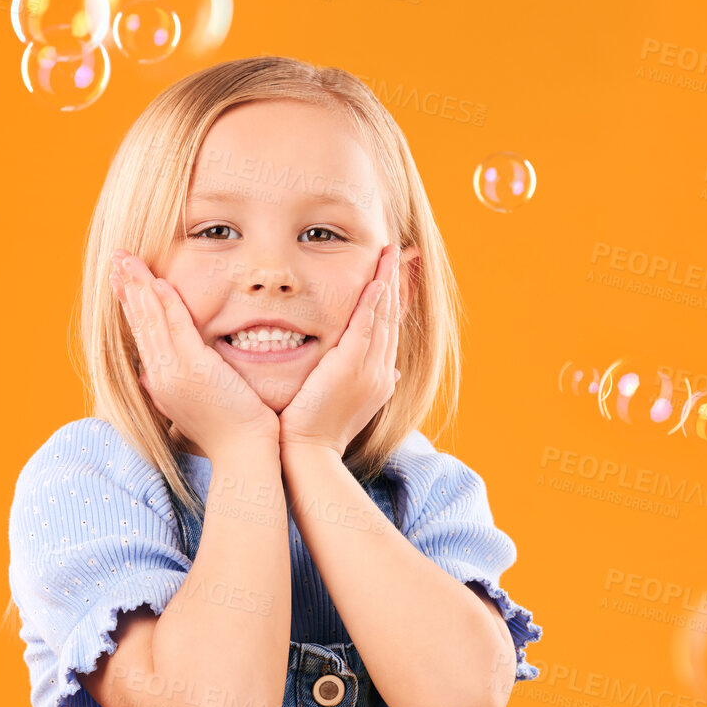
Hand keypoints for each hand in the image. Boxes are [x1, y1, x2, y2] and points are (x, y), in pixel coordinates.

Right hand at [110, 249, 279, 454]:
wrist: (242, 453)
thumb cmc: (226, 431)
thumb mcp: (189, 407)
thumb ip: (167, 389)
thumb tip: (147, 378)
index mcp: (159, 383)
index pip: (140, 335)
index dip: (129, 305)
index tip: (120, 281)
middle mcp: (160, 376)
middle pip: (138, 323)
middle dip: (126, 288)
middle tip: (116, 258)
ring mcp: (174, 372)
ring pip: (151, 322)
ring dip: (139, 287)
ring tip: (127, 261)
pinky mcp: (195, 370)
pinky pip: (177, 329)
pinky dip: (165, 304)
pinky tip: (159, 283)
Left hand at [279, 244, 403, 454]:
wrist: (310, 454)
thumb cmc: (318, 432)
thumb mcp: (347, 404)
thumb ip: (365, 384)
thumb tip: (393, 374)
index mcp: (380, 379)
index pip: (388, 331)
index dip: (392, 301)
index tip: (393, 275)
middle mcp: (381, 372)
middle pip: (391, 318)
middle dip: (395, 282)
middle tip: (396, 252)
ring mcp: (369, 370)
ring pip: (382, 317)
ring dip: (386, 282)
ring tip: (389, 254)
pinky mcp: (351, 367)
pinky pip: (366, 327)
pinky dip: (372, 303)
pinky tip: (376, 281)